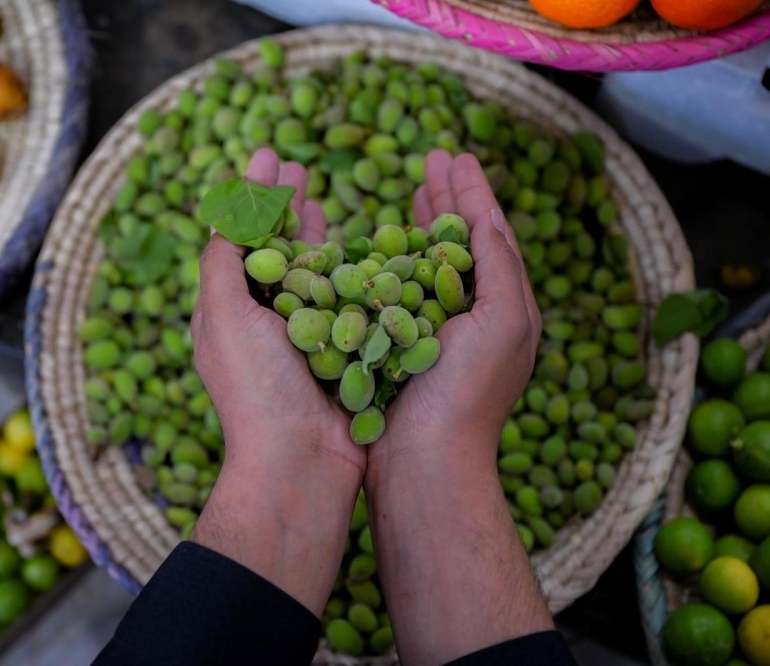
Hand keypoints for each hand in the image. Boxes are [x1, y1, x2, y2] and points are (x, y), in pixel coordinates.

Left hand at [189, 148, 363, 613]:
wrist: (301, 461)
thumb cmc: (256, 386)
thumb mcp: (226, 312)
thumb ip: (225, 258)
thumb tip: (226, 210)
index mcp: (228, 311)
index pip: (239, 237)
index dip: (252, 194)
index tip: (267, 153)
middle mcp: (261, 321)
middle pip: (272, 248)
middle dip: (280, 205)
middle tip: (292, 165)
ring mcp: (301, 337)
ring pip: (307, 269)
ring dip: (310, 229)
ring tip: (314, 194)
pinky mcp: (338, 351)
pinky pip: (343, 299)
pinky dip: (346, 267)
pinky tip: (355, 244)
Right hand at [370, 150, 541, 471]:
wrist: (424, 460)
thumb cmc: (468, 393)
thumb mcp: (503, 321)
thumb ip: (499, 266)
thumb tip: (492, 218)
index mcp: (506, 308)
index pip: (491, 234)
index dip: (474, 191)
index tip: (456, 156)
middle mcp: (474, 316)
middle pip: (461, 241)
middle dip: (448, 198)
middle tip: (432, 159)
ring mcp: (435, 331)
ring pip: (429, 262)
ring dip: (421, 223)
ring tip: (411, 189)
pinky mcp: (400, 345)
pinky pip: (397, 290)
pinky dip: (390, 260)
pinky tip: (378, 244)